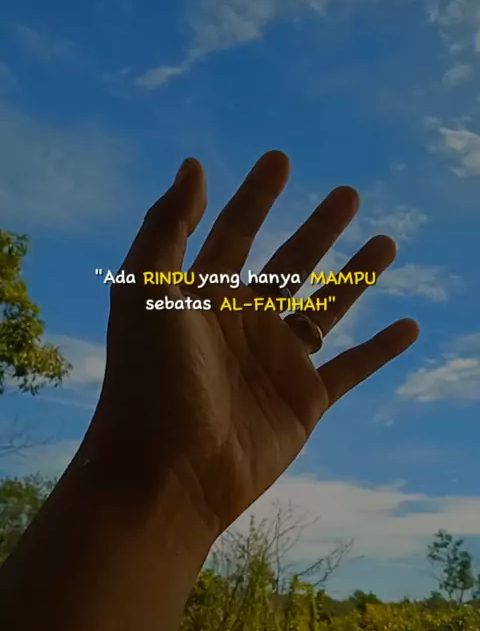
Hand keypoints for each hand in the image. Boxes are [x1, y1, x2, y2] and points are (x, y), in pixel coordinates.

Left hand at [92, 151, 418, 535]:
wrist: (168, 471)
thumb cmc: (152, 379)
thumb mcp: (148, 291)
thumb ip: (168, 226)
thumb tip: (193, 166)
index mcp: (201, 297)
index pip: (232, 233)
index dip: (255, 196)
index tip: (280, 158)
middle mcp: (241, 325)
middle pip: (288, 264)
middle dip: (318, 229)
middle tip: (348, 193)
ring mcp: (275, 362)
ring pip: (325, 309)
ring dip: (355, 276)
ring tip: (386, 241)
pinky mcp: (304, 401)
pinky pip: (352, 368)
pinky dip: (381, 350)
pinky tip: (409, 325)